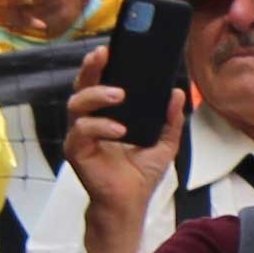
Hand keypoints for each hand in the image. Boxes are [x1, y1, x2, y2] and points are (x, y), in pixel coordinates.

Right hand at [65, 54, 178, 252]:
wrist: (129, 206)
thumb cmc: (140, 175)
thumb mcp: (163, 143)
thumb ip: (170, 118)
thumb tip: (177, 92)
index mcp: (106, 114)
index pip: (99, 83)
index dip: (101, 64)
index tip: (111, 47)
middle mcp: (89, 121)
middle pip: (82, 86)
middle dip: (91, 68)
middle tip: (104, 55)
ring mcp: (80, 136)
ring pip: (76, 104)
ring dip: (96, 95)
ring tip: (118, 94)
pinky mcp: (77, 152)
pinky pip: (82, 132)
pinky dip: (100, 126)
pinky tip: (119, 130)